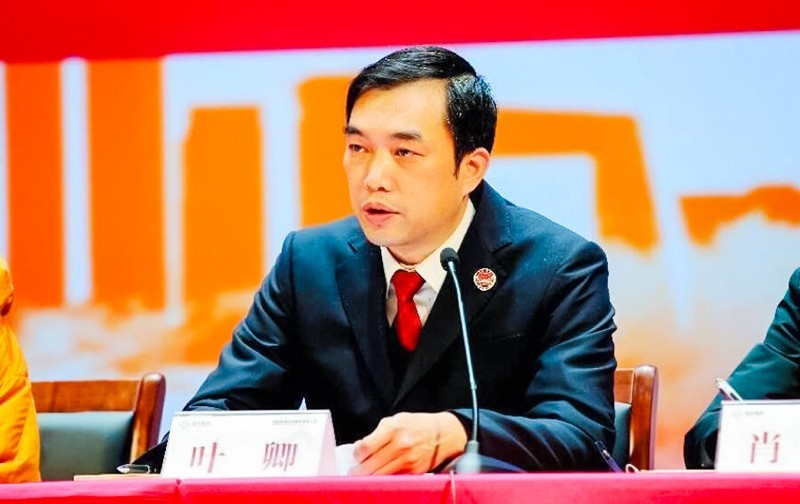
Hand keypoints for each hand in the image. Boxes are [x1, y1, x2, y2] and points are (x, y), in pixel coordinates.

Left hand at [350, 412, 466, 474]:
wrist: (444, 434)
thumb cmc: (418, 425)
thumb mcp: (396, 420)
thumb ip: (378, 432)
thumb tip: (360, 446)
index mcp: (394, 428)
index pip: (366, 447)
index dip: (357, 454)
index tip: (356, 455)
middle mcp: (401, 444)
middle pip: (370, 465)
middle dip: (359, 470)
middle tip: (354, 471)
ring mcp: (408, 460)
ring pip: (380, 475)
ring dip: (369, 477)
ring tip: (365, 475)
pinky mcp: (414, 472)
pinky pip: (393, 478)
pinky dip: (384, 478)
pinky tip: (381, 475)